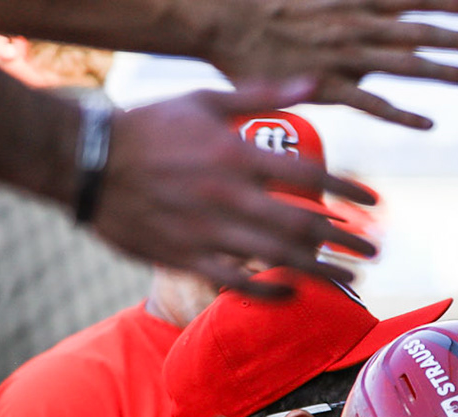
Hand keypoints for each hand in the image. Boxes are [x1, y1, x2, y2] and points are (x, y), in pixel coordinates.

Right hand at [97, 79, 376, 293]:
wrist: (82, 159)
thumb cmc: (147, 126)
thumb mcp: (203, 100)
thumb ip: (261, 95)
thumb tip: (312, 82)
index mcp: (235, 155)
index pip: (309, 176)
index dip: (348, 191)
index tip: (374, 202)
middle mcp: (227, 195)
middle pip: (303, 224)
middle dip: (345, 240)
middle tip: (371, 251)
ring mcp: (207, 229)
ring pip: (278, 257)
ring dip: (322, 271)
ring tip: (350, 279)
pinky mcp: (185, 255)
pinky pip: (236, 282)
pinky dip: (269, 291)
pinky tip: (294, 294)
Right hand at [197, 0, 457, 129]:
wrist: (221, 20)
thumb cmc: (266, 8)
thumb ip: (352, 1)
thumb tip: (384, 7)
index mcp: (349, 1)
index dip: (443, 1)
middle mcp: (352, 27)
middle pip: (415, 32)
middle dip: (454, 37)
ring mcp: (341, 57)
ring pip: (402, 64)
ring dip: (440, 70)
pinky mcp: (325, 87)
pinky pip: (370, 103)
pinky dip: (400, 114)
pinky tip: (427, 123)